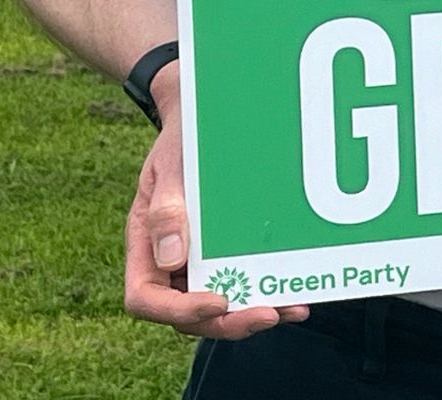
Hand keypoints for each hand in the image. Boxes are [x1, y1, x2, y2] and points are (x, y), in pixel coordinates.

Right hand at [124, 122, 308, 337]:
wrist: (204, 121)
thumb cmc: (182, 142)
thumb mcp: (171, 168)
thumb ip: (166, 209)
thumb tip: (172, 259)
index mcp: (143, 248)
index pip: (146, 298)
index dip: (180, 310)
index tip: (219, 302)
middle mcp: (168, 263)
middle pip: (187, 313)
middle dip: (227, 321)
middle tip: (269, 314)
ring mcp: (197, 262)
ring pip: (217, 305)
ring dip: (252, 312)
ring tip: (294, 309)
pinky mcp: (226, 254)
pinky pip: (241, 281)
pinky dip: (266, 291)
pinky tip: (298, 293)